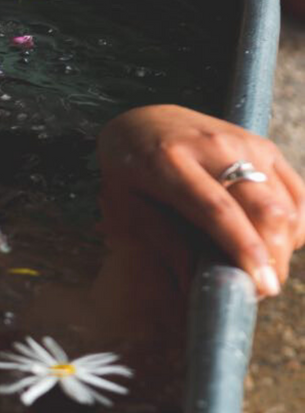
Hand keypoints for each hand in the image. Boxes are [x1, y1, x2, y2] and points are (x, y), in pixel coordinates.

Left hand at [97, 105, 304, 298]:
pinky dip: (296, 224)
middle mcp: (215, 148)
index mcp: (169, 163)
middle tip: (262, 289)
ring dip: (285, 245)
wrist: (144, 122)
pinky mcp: (265, 146)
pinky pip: (296, 191)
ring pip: (286, 202)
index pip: (216, 210)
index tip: (260, 284)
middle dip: (273, 256)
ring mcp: (246, 143)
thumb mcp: (125, 209)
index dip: (243, 248)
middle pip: (263, 207)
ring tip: (266, 273)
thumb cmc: (127, 174)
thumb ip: (162, 243)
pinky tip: (279, 246)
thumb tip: (194, 287)